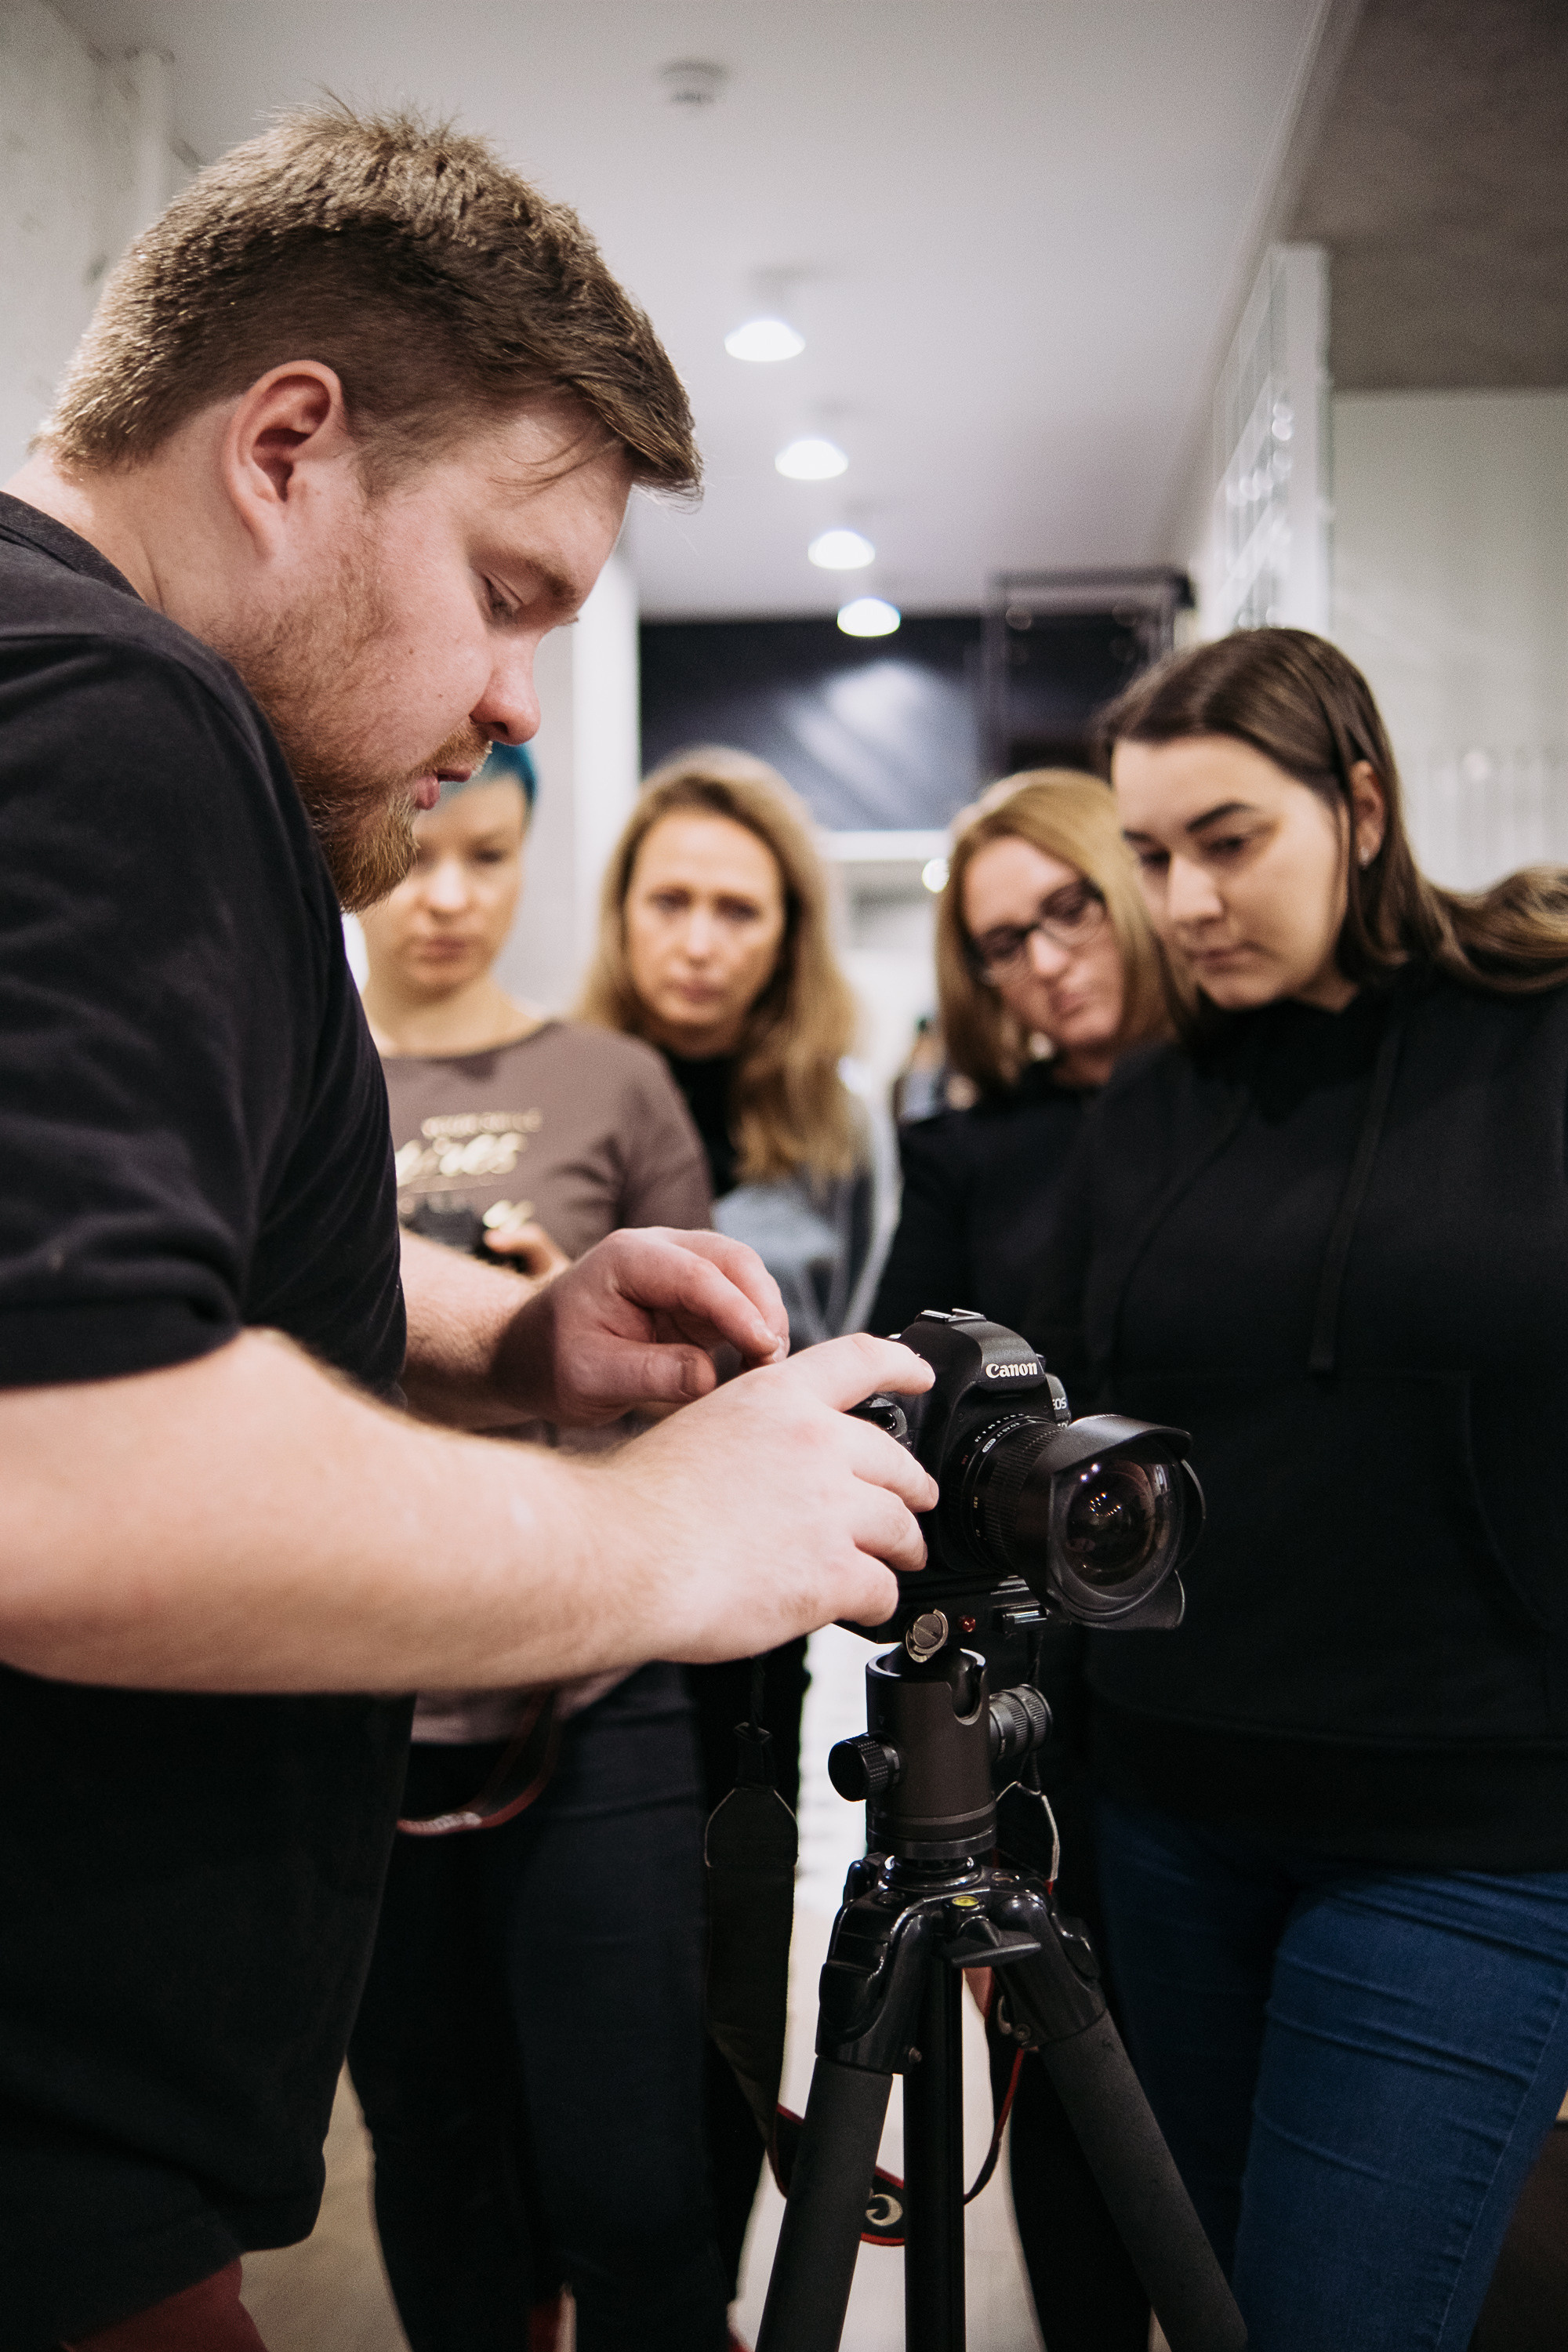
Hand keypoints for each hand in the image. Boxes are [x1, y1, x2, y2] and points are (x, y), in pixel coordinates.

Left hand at [491, 1225, 789, 1424]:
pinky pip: (741, 1303)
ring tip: (767, 1371)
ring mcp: (680, 1269)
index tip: (764, 1350)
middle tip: (773, 1362)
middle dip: (763, 1306)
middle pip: (733, 1260)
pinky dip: (756, 1330)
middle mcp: (658, 1251)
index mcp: (626, 1258)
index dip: (737, 1311)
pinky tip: (756, 1367)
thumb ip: (649, 1374)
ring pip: (745, 1277)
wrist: (530, 1356)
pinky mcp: (694, 1298)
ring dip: (765, 1318)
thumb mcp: (589, 1377)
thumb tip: (710, 1375)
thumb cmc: (550, 1362)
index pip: (696, 1274)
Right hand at [599, 1333, 938, 1655]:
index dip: (901, 1366)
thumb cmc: (636, 1504)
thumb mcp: (698, 1430)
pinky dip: (877, 1601)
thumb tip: (770, 1466)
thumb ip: (750, 1438)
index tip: (921, 1376)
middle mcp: (815, 1443)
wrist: (620, 1554)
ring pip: (901, 1527)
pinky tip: (863, 1607)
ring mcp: (831, 1507)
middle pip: (895, 1460)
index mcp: (778, 1399)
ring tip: (898, 1560)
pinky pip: (883, 1588)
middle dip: (909, 1486)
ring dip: (903, 1547)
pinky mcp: (834, 1570)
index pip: (860, 1361)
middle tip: (911, 1503)